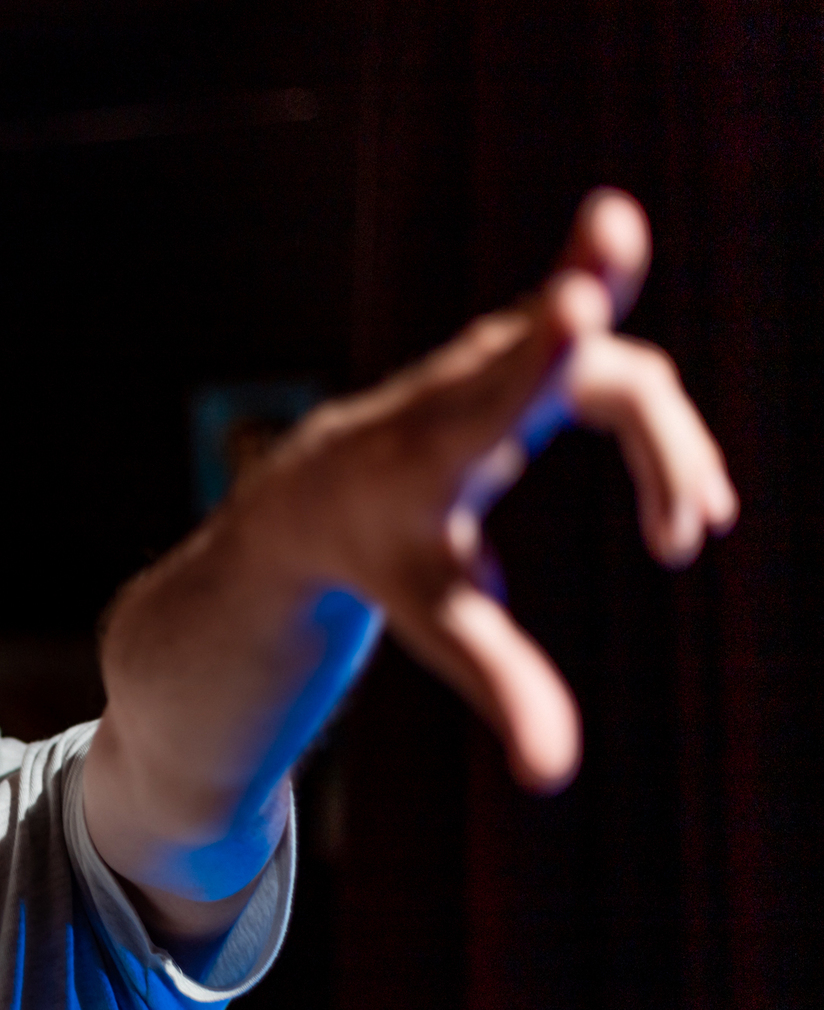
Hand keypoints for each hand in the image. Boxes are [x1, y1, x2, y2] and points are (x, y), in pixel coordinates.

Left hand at [253, 188, 736, 790]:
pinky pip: (616, 374)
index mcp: (435, 448)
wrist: (323, 494)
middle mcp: (469, 387)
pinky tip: (684, 513)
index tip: (574, 300)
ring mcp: (501, 362)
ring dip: (669, 450)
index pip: (494, 391)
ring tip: (687, 535)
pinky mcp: (528, 360)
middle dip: (590, 282)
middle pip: (557, 342)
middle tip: (618, 236)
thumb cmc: (376, 558)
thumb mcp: (434, 620)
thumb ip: (498, 683)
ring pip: (615, 374)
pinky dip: (660, 438)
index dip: (541, 351)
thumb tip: (552, 773)